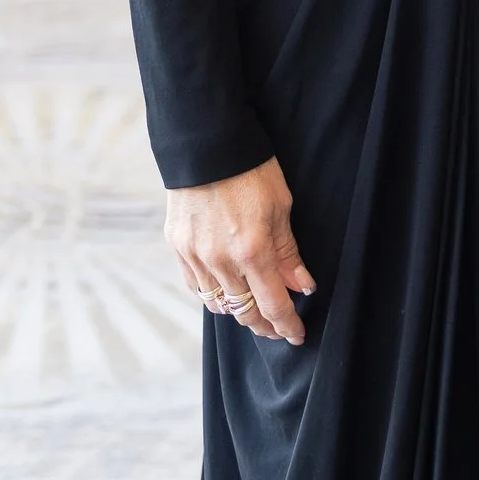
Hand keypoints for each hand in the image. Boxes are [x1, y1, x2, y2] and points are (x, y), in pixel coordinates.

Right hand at [164, 159, 315, 344]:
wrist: (206, 145)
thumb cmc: (251, 170)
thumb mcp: (280, 208)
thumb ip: (288, 252)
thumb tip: (301, 286)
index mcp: (252, 250)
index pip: (273, 305)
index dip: (287, 326)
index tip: (297, 334)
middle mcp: (220, 261)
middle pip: (245, 313)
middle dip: (265, 325)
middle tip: (278, 327)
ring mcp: (195, 256)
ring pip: (219, 305)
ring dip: (240, 312)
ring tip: (254, 309)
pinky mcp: (177, 247)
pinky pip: (196, 287)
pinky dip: (214, 295)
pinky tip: (226, 290)